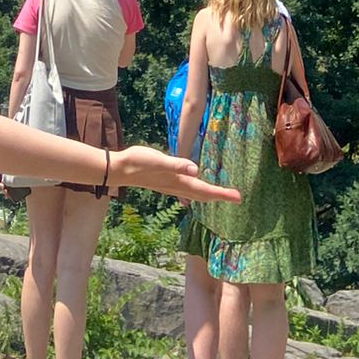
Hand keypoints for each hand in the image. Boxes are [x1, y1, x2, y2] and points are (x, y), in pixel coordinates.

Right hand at [111, 146, 240, 202]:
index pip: (205, 190)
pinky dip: (197, 190)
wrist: (120, 169)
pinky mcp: (166, 181)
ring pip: (196, 194)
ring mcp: (171, 186)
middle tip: (236, 197)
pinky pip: (187, 190)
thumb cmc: (138, 162)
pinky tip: (196, 186)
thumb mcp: (158, 160)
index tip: (238, 197)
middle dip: (220, 197)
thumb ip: (176, 165)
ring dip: (210, 195)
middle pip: (203, 195)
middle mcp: (177, 187)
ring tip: (222, 195)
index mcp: (178, 182)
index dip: (222, 194)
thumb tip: (196, 170)